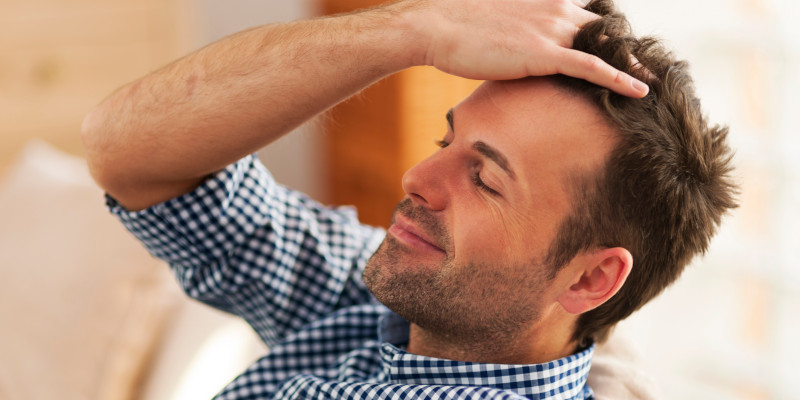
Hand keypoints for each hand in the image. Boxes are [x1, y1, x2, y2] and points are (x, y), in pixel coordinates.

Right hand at [407, 0, 647, 97]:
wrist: (437, 26)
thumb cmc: (458, 28)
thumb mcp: (497, 23)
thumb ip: (520, 31)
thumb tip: (518, 49)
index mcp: (547, 1)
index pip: (590, 15)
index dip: (608, 34)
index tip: (624, 49)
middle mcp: (556, 9)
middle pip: (606, 29)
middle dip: (626, 48)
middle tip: (646, 67)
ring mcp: (552, 29)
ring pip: (606, 46)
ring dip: (631, 64)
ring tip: (652, 81)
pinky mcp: (544, 53)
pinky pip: (593, 67)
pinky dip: (620, 78)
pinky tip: (641, 91)